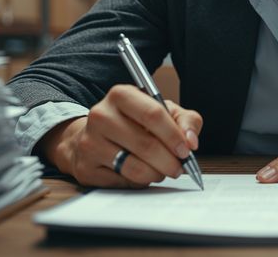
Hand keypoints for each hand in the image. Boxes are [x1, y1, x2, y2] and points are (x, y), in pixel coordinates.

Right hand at [38, 85, 202, 187]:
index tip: (186, 150)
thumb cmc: (134, 122)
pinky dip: (139, 182)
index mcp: (121, 95)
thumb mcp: (163, 111)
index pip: (152, 114)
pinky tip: (142, 174)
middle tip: (179, 167)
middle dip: (169, 161)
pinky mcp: (86, 167)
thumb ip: (185, 120)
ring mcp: (90, 142)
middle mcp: (101, 115)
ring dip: (157, 174)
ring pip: (134, 167)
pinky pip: (123, 182)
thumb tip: (191, 141)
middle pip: (145, 144)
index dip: (173, 136)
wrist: (95, 136)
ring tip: (162, 171)